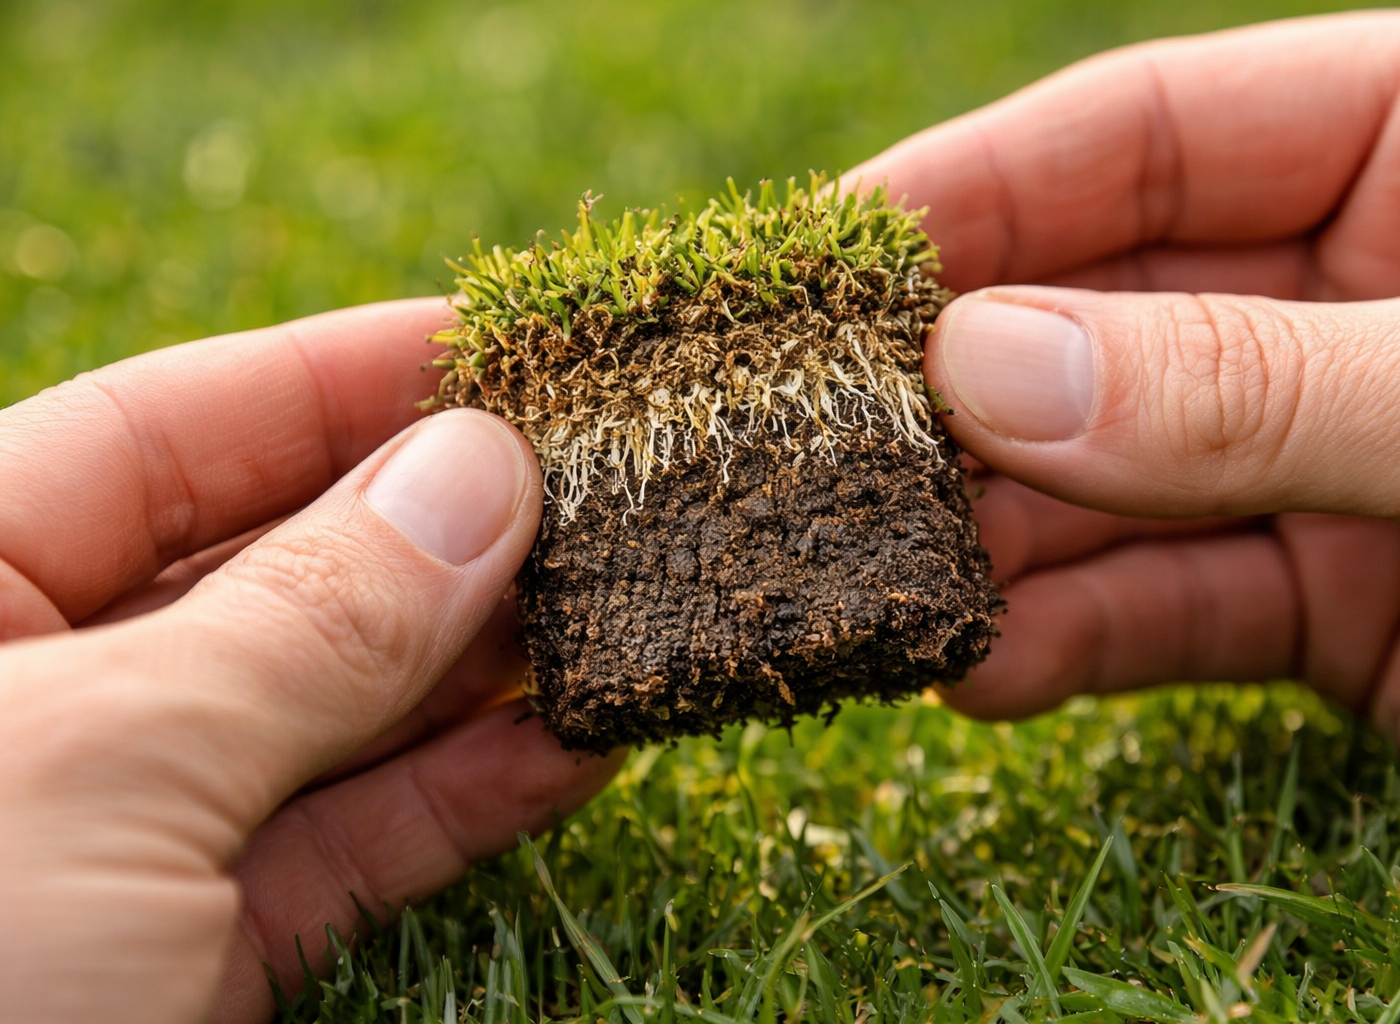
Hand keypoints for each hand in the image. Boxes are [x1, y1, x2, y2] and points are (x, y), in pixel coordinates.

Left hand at [0, 299, 623, 1023]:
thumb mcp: (103, 769)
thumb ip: (307, 618)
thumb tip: (482, 472)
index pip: (167, 427)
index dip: (344, 373)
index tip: (509, 340)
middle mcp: (32, 696)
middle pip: (270, 561)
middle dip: (441, 521)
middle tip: (607, 473)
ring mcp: (122, 835)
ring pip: (334, 708)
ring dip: (485, 660)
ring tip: (626, 594)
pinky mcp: (194, 962)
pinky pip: (356, 841)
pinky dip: (472, 792)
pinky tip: (581, 734)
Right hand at [853, 8, 1399, 792]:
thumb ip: (1241, 386)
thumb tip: (979, 366)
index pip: (1157, 132)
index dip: (979, 191)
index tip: (825, 261)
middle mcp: (1386, 281)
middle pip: (1115, 313)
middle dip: (972, 389)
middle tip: (819, 449)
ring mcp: (1357, 446)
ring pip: (1128, 476)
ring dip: (1006, 536)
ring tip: (880, 583)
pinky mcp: (1354, 599)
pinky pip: (1184, 607)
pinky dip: (1084, 642)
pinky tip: (988, 671)